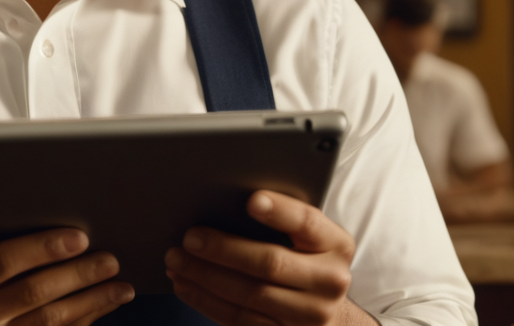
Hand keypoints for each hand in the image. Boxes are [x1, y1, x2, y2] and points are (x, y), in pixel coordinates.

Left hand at [164, 191, 370, 325]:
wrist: (328, 312)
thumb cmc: (307, 260)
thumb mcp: (309, 237)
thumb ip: (282, 219)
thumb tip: (227, 200)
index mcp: (336, 244)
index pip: (308, 222)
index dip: (280, 211)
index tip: (251, 200)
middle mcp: (329, 281)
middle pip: (270, 263)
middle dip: (223, 249)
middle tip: (189, 238)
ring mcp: (310, 315)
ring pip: (249, 295)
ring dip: (205, 277)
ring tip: (176, 260)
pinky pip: (240, 320)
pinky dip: (206, 301)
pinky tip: (186, 284)